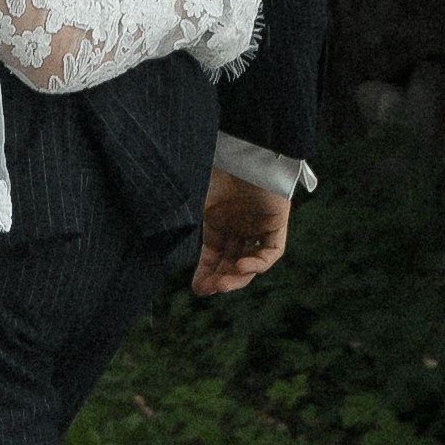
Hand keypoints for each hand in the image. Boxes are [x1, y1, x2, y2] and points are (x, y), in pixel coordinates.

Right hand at [193, 165, 291, 296]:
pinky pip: (271, 252)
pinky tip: (242, 266)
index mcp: (220, 224)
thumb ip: (192, 229)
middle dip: (221, 278)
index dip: (207, 273)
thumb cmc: (219, 176)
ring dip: (238, 276)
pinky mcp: (276, 226)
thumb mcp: (200, 207)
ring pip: (251, 262)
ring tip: (224, 283)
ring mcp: (258, 229)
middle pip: (232, 263)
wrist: (244, 155)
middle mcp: (240, 229)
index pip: (214, 257)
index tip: (198, 289)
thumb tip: (168, 250)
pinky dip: (258, 263)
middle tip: (210, 289)